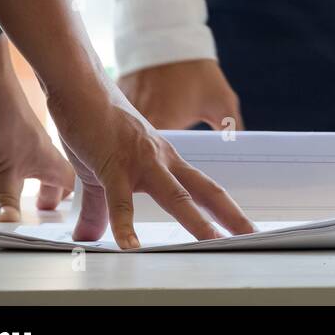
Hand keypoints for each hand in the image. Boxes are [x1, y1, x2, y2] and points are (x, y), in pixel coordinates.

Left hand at [0, 42, 74, 220]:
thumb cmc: (4, 122)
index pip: (69, 186)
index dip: (73, 202)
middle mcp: (33, 159)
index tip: (71, 222)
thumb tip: (10, 227)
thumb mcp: (5, 170)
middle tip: (42, 222)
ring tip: (5, 223)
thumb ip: (7, 201)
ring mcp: (9, 156)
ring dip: (8, 202)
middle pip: (45, 185)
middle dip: (44, 203)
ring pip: (13, 184)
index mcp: (48, 161)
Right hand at [46, 57, 254, 247]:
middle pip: (205, 192)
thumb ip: (100, 209)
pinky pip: (121, 199)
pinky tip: (131, 245)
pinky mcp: (114, 165)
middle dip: (230, 216)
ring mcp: (142, 162)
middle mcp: (163, 161)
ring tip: (212, 244)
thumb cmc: (95, 126)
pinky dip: (126, 224)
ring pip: (175, 196)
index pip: (205, 190)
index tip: (243, 229)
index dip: (226, 210)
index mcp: (167, 161)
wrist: (81, 89)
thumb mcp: (102, 172)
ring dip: (195, 222)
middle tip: (253, 238)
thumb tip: (91, 236)